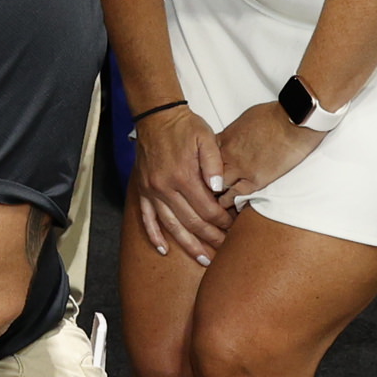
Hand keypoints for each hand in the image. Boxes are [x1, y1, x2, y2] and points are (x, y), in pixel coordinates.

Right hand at [130, 106, 236, 268]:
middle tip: (224, 249)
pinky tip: (163, 249)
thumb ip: (214, 164)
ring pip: (171, 226)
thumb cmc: (184, 127)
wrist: (156, 117)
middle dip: (210, 238)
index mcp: (183, 176)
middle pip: (191, 222)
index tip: (233, 227)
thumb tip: (218, 189)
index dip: (222, 221)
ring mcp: (152, 191)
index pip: (207, 209)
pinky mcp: (143, 190)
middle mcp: (165, 188)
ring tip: (203, 259)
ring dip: (188, 245)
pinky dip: (154, 235)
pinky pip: (146, 218)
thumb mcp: (206, 138)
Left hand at [214, 102, 324, 209]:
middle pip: (207, 174)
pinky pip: (237, 195)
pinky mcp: (256, 180)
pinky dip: (232, 202)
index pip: (203, 158)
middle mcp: (229, 154)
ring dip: (217, 194)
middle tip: (205, 192)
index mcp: (225, 139)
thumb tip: (233, 140)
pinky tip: (230, 206)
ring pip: (219, 187)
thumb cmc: (274, 116)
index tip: (203, 175)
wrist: (292, 122)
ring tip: (215, 203)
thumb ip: (234, 134)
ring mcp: (241, 168)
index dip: (203, 168)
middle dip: (205, 183)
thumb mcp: (245, 119)